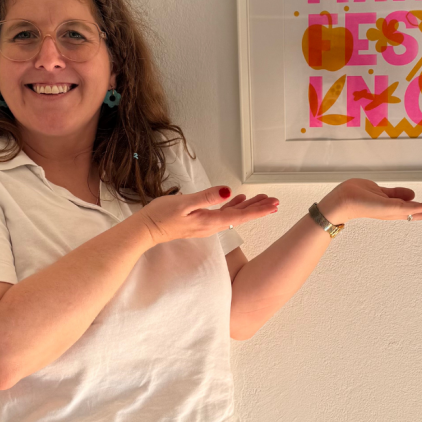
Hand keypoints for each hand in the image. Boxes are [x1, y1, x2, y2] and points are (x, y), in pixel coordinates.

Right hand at [138, 186, 278, 244]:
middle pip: (240, 216)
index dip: (258, 210)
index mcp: (210, 221)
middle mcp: (211, 225)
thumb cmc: (161, 216)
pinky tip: (237, 199)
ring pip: (233, 214)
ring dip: (248, 207)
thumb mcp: (184, 203)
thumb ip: (206, 197)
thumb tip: (227, 191)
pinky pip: (222, 214)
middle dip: (259, 208)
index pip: (240, 215)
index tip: (273, 205)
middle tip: (275, 201)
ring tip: (263, 199)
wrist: (145, 230)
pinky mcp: (200, 222)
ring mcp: (206, 224)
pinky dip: (233, 206)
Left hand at [319, 178, 421, 223]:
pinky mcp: (390, 208)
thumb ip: (396, 193)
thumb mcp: (379, 191)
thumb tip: (413, 195)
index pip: (418, 209)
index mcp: (394, 208)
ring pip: (420, 212)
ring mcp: (393, 211)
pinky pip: (411, 208)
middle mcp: (396, 212)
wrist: (340, 200)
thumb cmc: (354, 195)